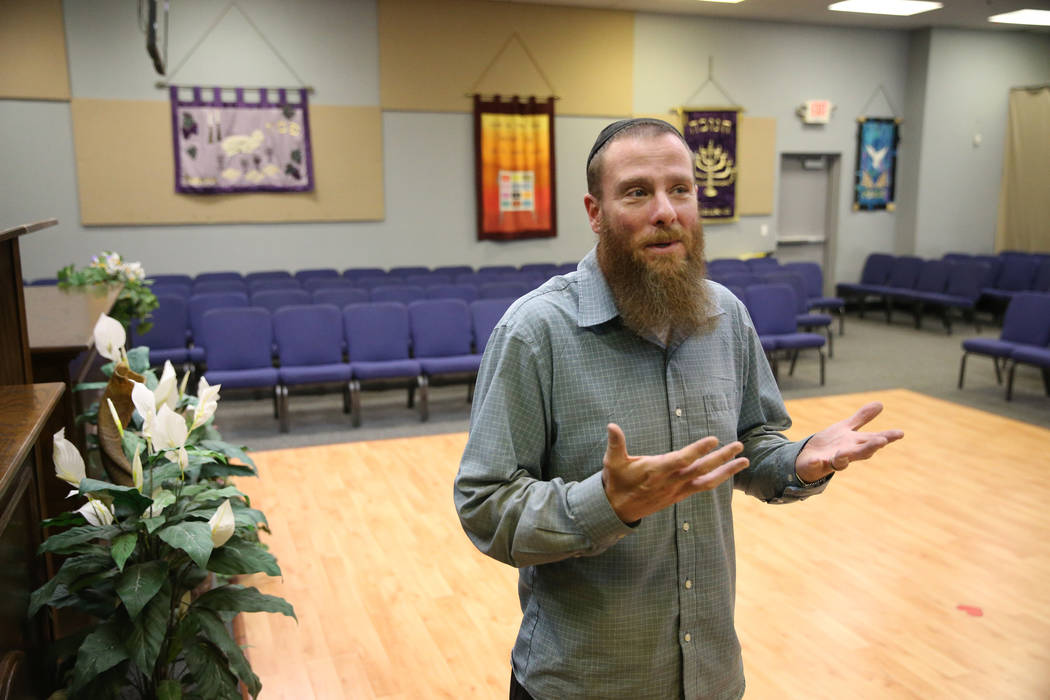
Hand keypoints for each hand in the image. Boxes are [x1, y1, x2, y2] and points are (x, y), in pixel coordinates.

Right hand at [602, 423, 749, 523]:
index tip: (713, 439)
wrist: (617, 511)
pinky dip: (717, 479)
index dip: (698, 450)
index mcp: (656, 471)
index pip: (682, 460)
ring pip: (707, 481)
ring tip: (744, 461)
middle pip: (701, 469)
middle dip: (721, 457)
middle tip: (739, 446)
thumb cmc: (616, 482)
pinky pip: (702, 487)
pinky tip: (727, 472)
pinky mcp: (679, 496)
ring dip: (726, 471)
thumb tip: (611, 425)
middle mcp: (670, 482)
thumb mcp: (613, 462)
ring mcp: (676, 490)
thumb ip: (615, 443)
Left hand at [795, 402, 903, 482]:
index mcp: (854, 444)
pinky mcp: (815, 464)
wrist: (807, 458)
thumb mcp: (846, 428)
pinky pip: (815, 464)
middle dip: (871, 446)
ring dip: (844, 456)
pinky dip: (816, 462)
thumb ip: (862, 418)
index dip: (887, 437)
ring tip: (844, 452)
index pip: (873, 439)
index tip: (900, 433)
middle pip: (861, 451)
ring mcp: (830, 460)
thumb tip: (880, 403)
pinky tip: (816, 460)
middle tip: (882, 441)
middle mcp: (846, 453)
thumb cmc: (831, 444)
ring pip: (840, 461)